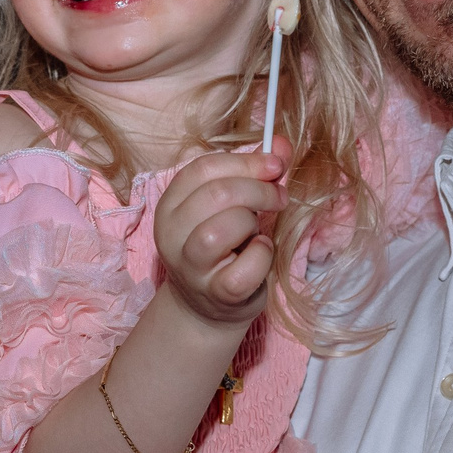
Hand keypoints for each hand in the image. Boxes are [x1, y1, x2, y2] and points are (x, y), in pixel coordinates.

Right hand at [152, 143, 287, 328]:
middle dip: (258, 190)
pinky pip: (245, 268)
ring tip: (256, 232)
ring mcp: (190, 266)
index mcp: (171, 204)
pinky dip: (262, 257)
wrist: (207, 307)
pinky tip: (259, 255)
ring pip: (221, 228)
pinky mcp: (215, 293)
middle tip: (279, 197)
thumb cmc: (223, 249)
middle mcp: (171, 233)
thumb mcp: (232, 207)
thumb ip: (254, 173)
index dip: (246, 162)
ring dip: (252, 224)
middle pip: (216, 194)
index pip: (203, 168)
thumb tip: (281, 144)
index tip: (275, 165)